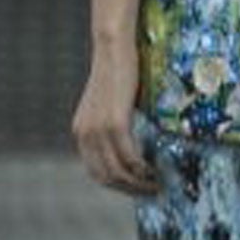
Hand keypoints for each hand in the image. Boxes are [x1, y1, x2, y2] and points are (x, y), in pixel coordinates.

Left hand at [71, 35, 157, 193]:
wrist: (112, 48)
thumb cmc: (119, 74)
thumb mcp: (112, 106)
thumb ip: (116, 126)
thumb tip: (137, 147)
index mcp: (81, 132)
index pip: (97, 172)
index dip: (119, 186)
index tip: (140, 189)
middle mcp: (85, 134)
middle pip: (107, 177)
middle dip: (131, 189)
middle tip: (154, 191)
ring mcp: (98, 129)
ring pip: (118, 171)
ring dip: (139, 183)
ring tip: (159, 184)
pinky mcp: (114, 122)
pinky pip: (129, 156)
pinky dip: (142, 168)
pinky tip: (155, 170)